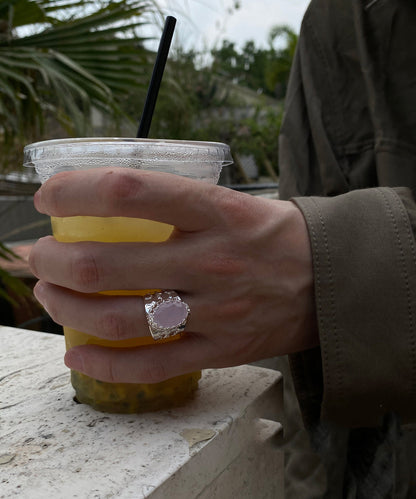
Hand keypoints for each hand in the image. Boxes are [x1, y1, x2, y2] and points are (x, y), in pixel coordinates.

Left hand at [29, 168, 317, 383]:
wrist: (334, 280)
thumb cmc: (274, 235)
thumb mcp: (233, 201)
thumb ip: (177, 202)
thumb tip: (111, 200)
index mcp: (216, 211)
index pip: (129, 191)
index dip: (75, 191)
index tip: (48, 198)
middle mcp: (212, 260)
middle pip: (107, 264)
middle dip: (53, 261)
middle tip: (38, 256)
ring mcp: (216, 312)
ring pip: (121, 319)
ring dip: (67, 308)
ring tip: (48, 295)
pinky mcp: (222, 350)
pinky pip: (152, 366)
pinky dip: (104, 365)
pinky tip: (76, 353)